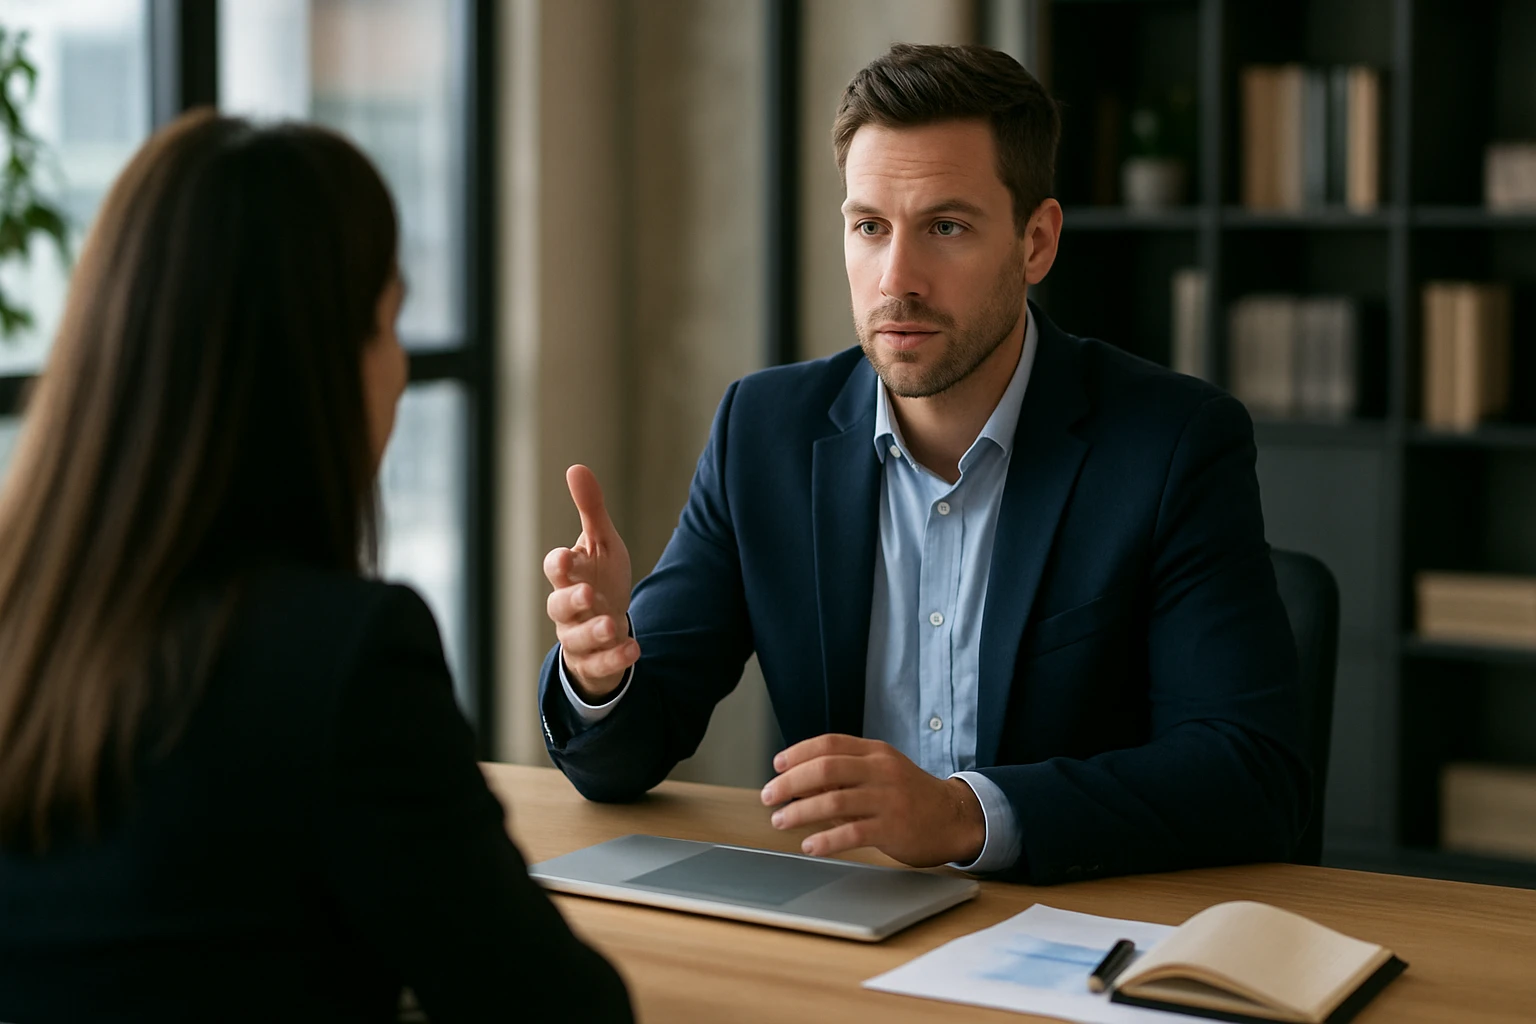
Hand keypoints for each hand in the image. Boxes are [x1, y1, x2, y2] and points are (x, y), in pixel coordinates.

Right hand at [543, 465, 637, 699]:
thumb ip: (590, 510)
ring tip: (614, 625)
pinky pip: (601, 664)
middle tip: (588, 593)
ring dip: (594, 632)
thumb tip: (576, 468)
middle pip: (559, 606)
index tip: (567, 556)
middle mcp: (568, 608)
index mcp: (569, 576)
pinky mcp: (595, 661)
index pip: (556, 569)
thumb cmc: (600, 578)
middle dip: (572, 600)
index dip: (560, 564)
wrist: (607, 627)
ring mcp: (579, 637)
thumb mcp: (601, 543)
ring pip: (577, 639)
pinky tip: (634, 649)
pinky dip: (615, 658)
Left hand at [759, 734, 985, 867]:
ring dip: (800, 812)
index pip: (829, 743)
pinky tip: (809, 845)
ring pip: (834, 800)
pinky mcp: (894, 828)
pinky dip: (826, 840)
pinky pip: (852, 833)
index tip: (777, 766)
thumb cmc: (910, 796)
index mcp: (875, 752)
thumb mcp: (880, 773)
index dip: (798, 753)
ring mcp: (888, 799)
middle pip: (826, 768)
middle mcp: (881, 770)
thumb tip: (800, 782)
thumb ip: (844, 775)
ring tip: (781, 821)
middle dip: (790, 783)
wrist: (954, 818)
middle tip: (769, 796)